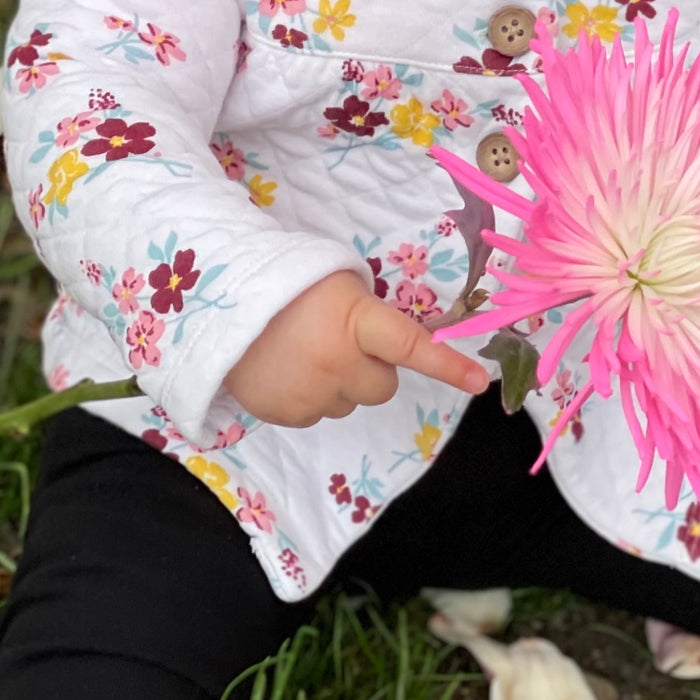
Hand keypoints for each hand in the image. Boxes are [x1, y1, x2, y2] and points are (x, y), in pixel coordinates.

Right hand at [224, 270, 488, 426]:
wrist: (220, 302)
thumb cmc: (289, 283)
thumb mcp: (340, 283)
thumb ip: (371, 314)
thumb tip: (397, 345)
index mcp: (356, 321)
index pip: (411, 346)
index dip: (448, 365)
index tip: (480, 383)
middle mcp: (338, 363)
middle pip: (383, 386)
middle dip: (371, 368)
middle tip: (340, 341)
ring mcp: (311, 394)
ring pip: (350, 403)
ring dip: (340, 384)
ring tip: (306, 351)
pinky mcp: (286, 415)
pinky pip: (318, 414)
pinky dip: (311, 396)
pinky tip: (288, 368)